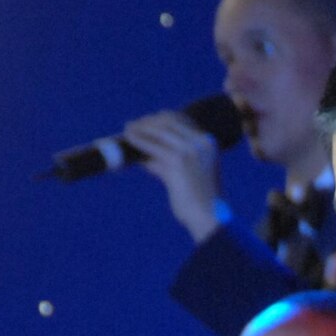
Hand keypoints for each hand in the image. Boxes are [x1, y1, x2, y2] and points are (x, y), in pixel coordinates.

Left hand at [122, 110, 227, 242]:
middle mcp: (200, 142)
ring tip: (127, 131)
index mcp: (208, 142)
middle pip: (168, 121)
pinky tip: (129, 141)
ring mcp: (189, 150)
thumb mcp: (189, 174)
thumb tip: (146, 156)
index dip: (160, 118)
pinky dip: (138, 141)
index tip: (146, 122)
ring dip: (140, 129)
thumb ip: (172, 161)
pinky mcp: (176, 161)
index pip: (181, 119)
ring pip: (158, 131)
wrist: (208, 216)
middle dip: (148, 121)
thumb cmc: (198, 200)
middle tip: (132, 126)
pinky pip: (151, 146)